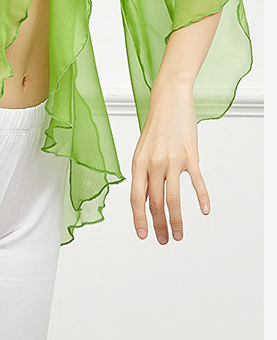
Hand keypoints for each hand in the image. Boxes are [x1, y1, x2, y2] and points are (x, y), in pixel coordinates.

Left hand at [130, 78, 210, 242]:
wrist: (168, 100)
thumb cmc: (155, 125)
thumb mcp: (142, 150)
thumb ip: (144, 173)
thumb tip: (148, 198)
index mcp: (138, 162)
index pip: (136, 198)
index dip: (139, 218)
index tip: (143, 235)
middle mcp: (154, 163)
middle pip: (155, 202)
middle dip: (159, 225)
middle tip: (163, 240)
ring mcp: (173, 160)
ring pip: (174, 198)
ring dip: (176, 220)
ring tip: (178, 234)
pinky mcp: (190, 156)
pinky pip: (196, 182)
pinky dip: (201, 198)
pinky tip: (204, 210)